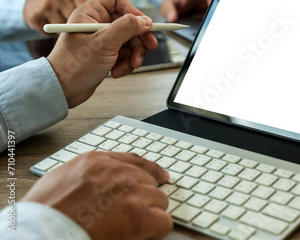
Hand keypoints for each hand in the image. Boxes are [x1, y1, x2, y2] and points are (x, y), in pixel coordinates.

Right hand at [23, 151, 172, 239]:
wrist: (40, 232)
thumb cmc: (43, 213)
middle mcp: (118, 173)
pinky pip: (164, 221)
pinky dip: (158, 229)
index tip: (162, 176)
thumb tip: (98, 183)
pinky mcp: (139, 217)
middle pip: (150, 182)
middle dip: (145, 197)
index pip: (135, 161)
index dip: (151, 171)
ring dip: (151, 213)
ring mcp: (131, 193)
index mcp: (98, 162)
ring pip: (160, 200)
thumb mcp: (61, 178)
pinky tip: (145, 234)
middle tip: (134, 213)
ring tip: (133, 226)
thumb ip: (87, 175)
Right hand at [24, 0, 86, 32]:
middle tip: (75, 29)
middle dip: (76, 27)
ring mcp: (46, 6)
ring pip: (63, 28)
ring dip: (63, 32)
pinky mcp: (35, 17)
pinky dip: (51, 33)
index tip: (88, 27)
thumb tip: (100, 26)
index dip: (87, 22)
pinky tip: (50, 26)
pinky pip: (50, 33)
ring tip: (62, 26)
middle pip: (75, 21)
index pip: (86, 12)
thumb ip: (86, 8)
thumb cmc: (60, 0)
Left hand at [47, 0, 157, 107]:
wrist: (63, 90)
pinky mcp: (106, 53)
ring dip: (134, 54)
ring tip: (129, 65)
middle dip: (139, 37)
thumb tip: (145, 20)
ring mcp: (102, 39)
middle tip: (149, 46)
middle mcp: (97, 23)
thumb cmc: (73, 65)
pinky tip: (116, 72)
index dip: (132, 9)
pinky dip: (126, 63)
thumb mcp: (104, 43)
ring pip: (130, 39)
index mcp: (90, 13)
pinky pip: (126, 53)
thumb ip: (127, 27)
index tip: (142, 24)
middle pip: (129, 21)